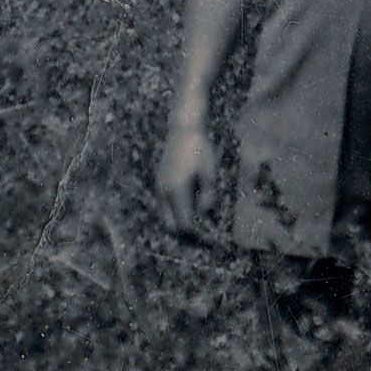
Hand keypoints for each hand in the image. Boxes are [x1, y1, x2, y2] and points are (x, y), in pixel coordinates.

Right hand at [157, 121, 221, 236]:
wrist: (183, 129)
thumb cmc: (200, 149)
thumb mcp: (210, 172)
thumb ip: (208, 196)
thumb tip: (204, 215)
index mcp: (177, 190)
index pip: (185, 224)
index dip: (197, 236)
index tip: (210, 241)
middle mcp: (165, 192)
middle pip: (171, 226)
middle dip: (185, 236)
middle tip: (202, 239)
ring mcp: (160, 187)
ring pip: (165, 218)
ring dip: (179, 225)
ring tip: (197, 227)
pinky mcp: (160, 182)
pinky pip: (164, 207)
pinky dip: (174, 214)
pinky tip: (189, 211)